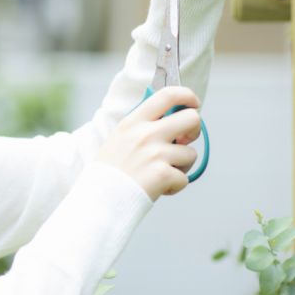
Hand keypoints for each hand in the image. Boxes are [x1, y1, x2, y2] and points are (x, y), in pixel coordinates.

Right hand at [95, 86, 202, 200]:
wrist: (100, 199)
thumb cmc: (111, 171)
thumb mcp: (120, 138)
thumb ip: (143, 126)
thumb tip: (173, 118)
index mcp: (134, 122)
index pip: (167, 95)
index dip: (187, 95)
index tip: (193, 104)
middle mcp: (146, 134)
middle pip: (191, 118)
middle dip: (194, 131)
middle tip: (184, 142)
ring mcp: (155, 153)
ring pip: (191, 154)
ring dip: (182, 166)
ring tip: (161, 173)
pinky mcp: (162, 174)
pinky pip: (184, 178)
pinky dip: (175, 186)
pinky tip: (159, 188)